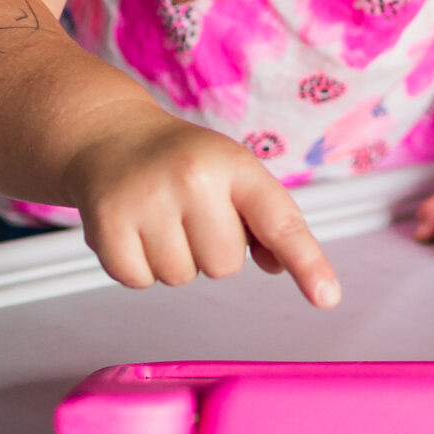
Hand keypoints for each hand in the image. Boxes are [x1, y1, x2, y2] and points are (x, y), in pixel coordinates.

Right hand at [64, 119, 340, 306]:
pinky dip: (137, 266)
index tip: (327, 297)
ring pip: (181, 278)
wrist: (110, 137)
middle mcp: (194, 179)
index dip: (307, 263)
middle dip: (210, 251)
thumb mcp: (234, 175)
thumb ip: (266, 220)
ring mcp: (147, 201)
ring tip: (159, 219)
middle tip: (188, 214)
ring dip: (173, 259)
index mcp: (235, 166)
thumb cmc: (183, 163)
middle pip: (224, 266)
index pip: (279, 221)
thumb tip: (277, 266)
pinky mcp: (106, 226)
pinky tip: (132, 229)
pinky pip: (139, 281)